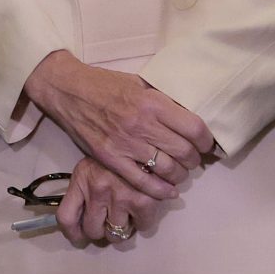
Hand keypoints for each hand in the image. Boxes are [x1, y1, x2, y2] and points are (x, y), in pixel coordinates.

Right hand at [22, 50, 212, 200]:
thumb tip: (188, 115)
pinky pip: (143, 182)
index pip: (194, 128)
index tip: (206, 144)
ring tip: (179, 173)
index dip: (206, 141)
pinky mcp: (111, 158)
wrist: (68, 90)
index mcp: (153, 102)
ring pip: (167, 169)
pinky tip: (168, 190)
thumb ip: (162, 100)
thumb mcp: (139, 83)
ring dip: (179, 175)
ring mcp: (126, 143)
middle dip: (194, 160)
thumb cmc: (106, 84)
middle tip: (193, 160)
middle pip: (184, 152)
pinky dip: (160, 190)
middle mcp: (142, 124)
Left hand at [55, 157, 155, 247]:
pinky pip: (142, 227)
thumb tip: (83, 216)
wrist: (145, 137)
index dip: (73, 233)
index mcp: (81, 179)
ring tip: (127, 217)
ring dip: (121, 230)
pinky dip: (143, 224)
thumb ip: (85, 186)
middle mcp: (97, 191)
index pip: (66, 217)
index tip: (80, 237)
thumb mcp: (92, 163)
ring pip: (116, 234)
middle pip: (92, 230)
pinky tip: (143, 212)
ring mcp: (120, 197)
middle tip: (109, 222)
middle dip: (101, 230)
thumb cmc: (116, 150)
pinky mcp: (143, 201)